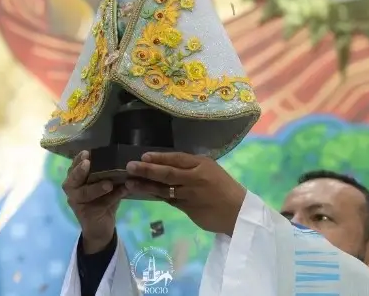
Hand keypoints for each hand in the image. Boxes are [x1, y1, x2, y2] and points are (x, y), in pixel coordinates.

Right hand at [62, 151, 127, 252]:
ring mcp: (77, 203)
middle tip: (88, 163)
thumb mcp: (104, 184)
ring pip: (84, 193)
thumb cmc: (102, 200)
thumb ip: (107, 173)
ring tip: (108, 183)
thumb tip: (121, 159)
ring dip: (96, 187)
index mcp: (74, 180)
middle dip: (80, 171)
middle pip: (72, 179)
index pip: (73, 167)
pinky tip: (124, 190)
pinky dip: (113, 197)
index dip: (78, 160)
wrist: (101, 228)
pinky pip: (99, 204)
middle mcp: (72, 190)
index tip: (86, 153)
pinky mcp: (86, 214)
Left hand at [125, 153, 246, 235]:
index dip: (159, 157)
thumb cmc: (224, 189)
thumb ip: (191, 168)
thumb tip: (167, 163)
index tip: (143, 156)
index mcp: (202, 164)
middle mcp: (195, 177)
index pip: (177, 158)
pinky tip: (144, 194)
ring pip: (164, 188)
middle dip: (147, 169)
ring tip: (129, 182)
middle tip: (129, 166)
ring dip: (145, 185)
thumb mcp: (211, 170)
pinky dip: (155, 196)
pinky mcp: (188, 208)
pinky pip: (168, 200)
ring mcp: (191, 194)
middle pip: (167, 172)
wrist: (239, 212)